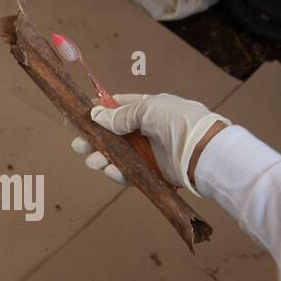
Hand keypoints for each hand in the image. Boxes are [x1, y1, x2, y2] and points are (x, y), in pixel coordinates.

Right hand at [73, 93, 227, 194]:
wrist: (205, 152)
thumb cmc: (180, 122)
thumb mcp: (148, 109)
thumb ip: (120, 115)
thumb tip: (96, 115)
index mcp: (146, 108)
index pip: (115, 107)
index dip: (95, 112)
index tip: (75, 117)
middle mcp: (145, 129)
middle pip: (111, 134)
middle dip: (93, 139)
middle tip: (78, 145)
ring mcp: (148, 151)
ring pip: (116, 155)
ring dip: (101, 157)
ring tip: (93, 161)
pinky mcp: (151, 172)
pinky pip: (128, 172)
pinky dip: (116, 172)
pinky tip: (109, 170)